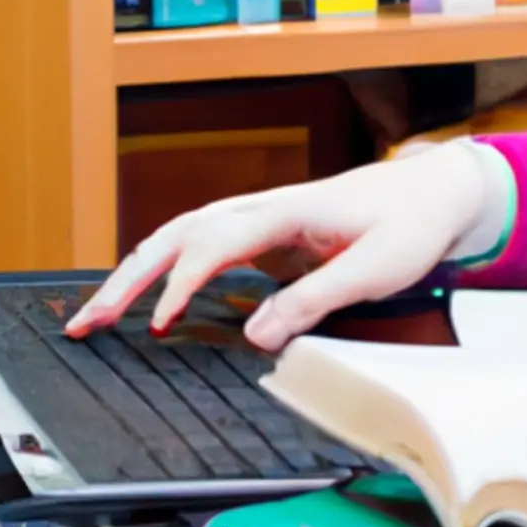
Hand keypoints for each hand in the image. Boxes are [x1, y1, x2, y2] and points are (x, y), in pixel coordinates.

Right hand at [64, 141, 491, 351]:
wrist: (438, 190)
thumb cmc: (413, 223)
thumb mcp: (376, 268)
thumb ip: (317, 298)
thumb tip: (257, 336)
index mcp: (291, 210)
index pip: (216, 242)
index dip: (181, 283)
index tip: (155, 323)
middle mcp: (270, 207)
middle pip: (182, 232)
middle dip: (131, 274)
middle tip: (88, 320)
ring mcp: (268, 216)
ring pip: (188, 233)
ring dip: (142, 268)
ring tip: (100, 310)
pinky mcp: (274, 231)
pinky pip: (209, 244)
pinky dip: (172, 265)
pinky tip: (156, 293)